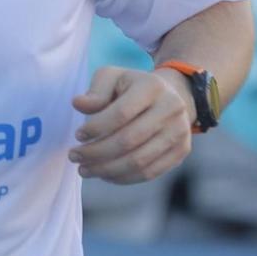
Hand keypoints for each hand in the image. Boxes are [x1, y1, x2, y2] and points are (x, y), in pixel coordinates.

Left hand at [69, 66, 194, 183]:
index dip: (96, 127)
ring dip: (107, 170)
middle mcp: (171, 109)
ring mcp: (180, 132)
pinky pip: (150, 172)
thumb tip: (78, 104)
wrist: (171, 95)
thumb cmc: (132, 87)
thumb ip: (95, 91)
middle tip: (74, 157)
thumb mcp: (112, 77)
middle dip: (96, 153)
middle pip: (129, 140)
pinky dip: (124, 178)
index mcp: (152, 86)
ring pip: (139, 161)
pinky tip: (105, 175)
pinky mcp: (181, 151)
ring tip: (85, 170)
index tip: (78, 135)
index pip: (121, 113)